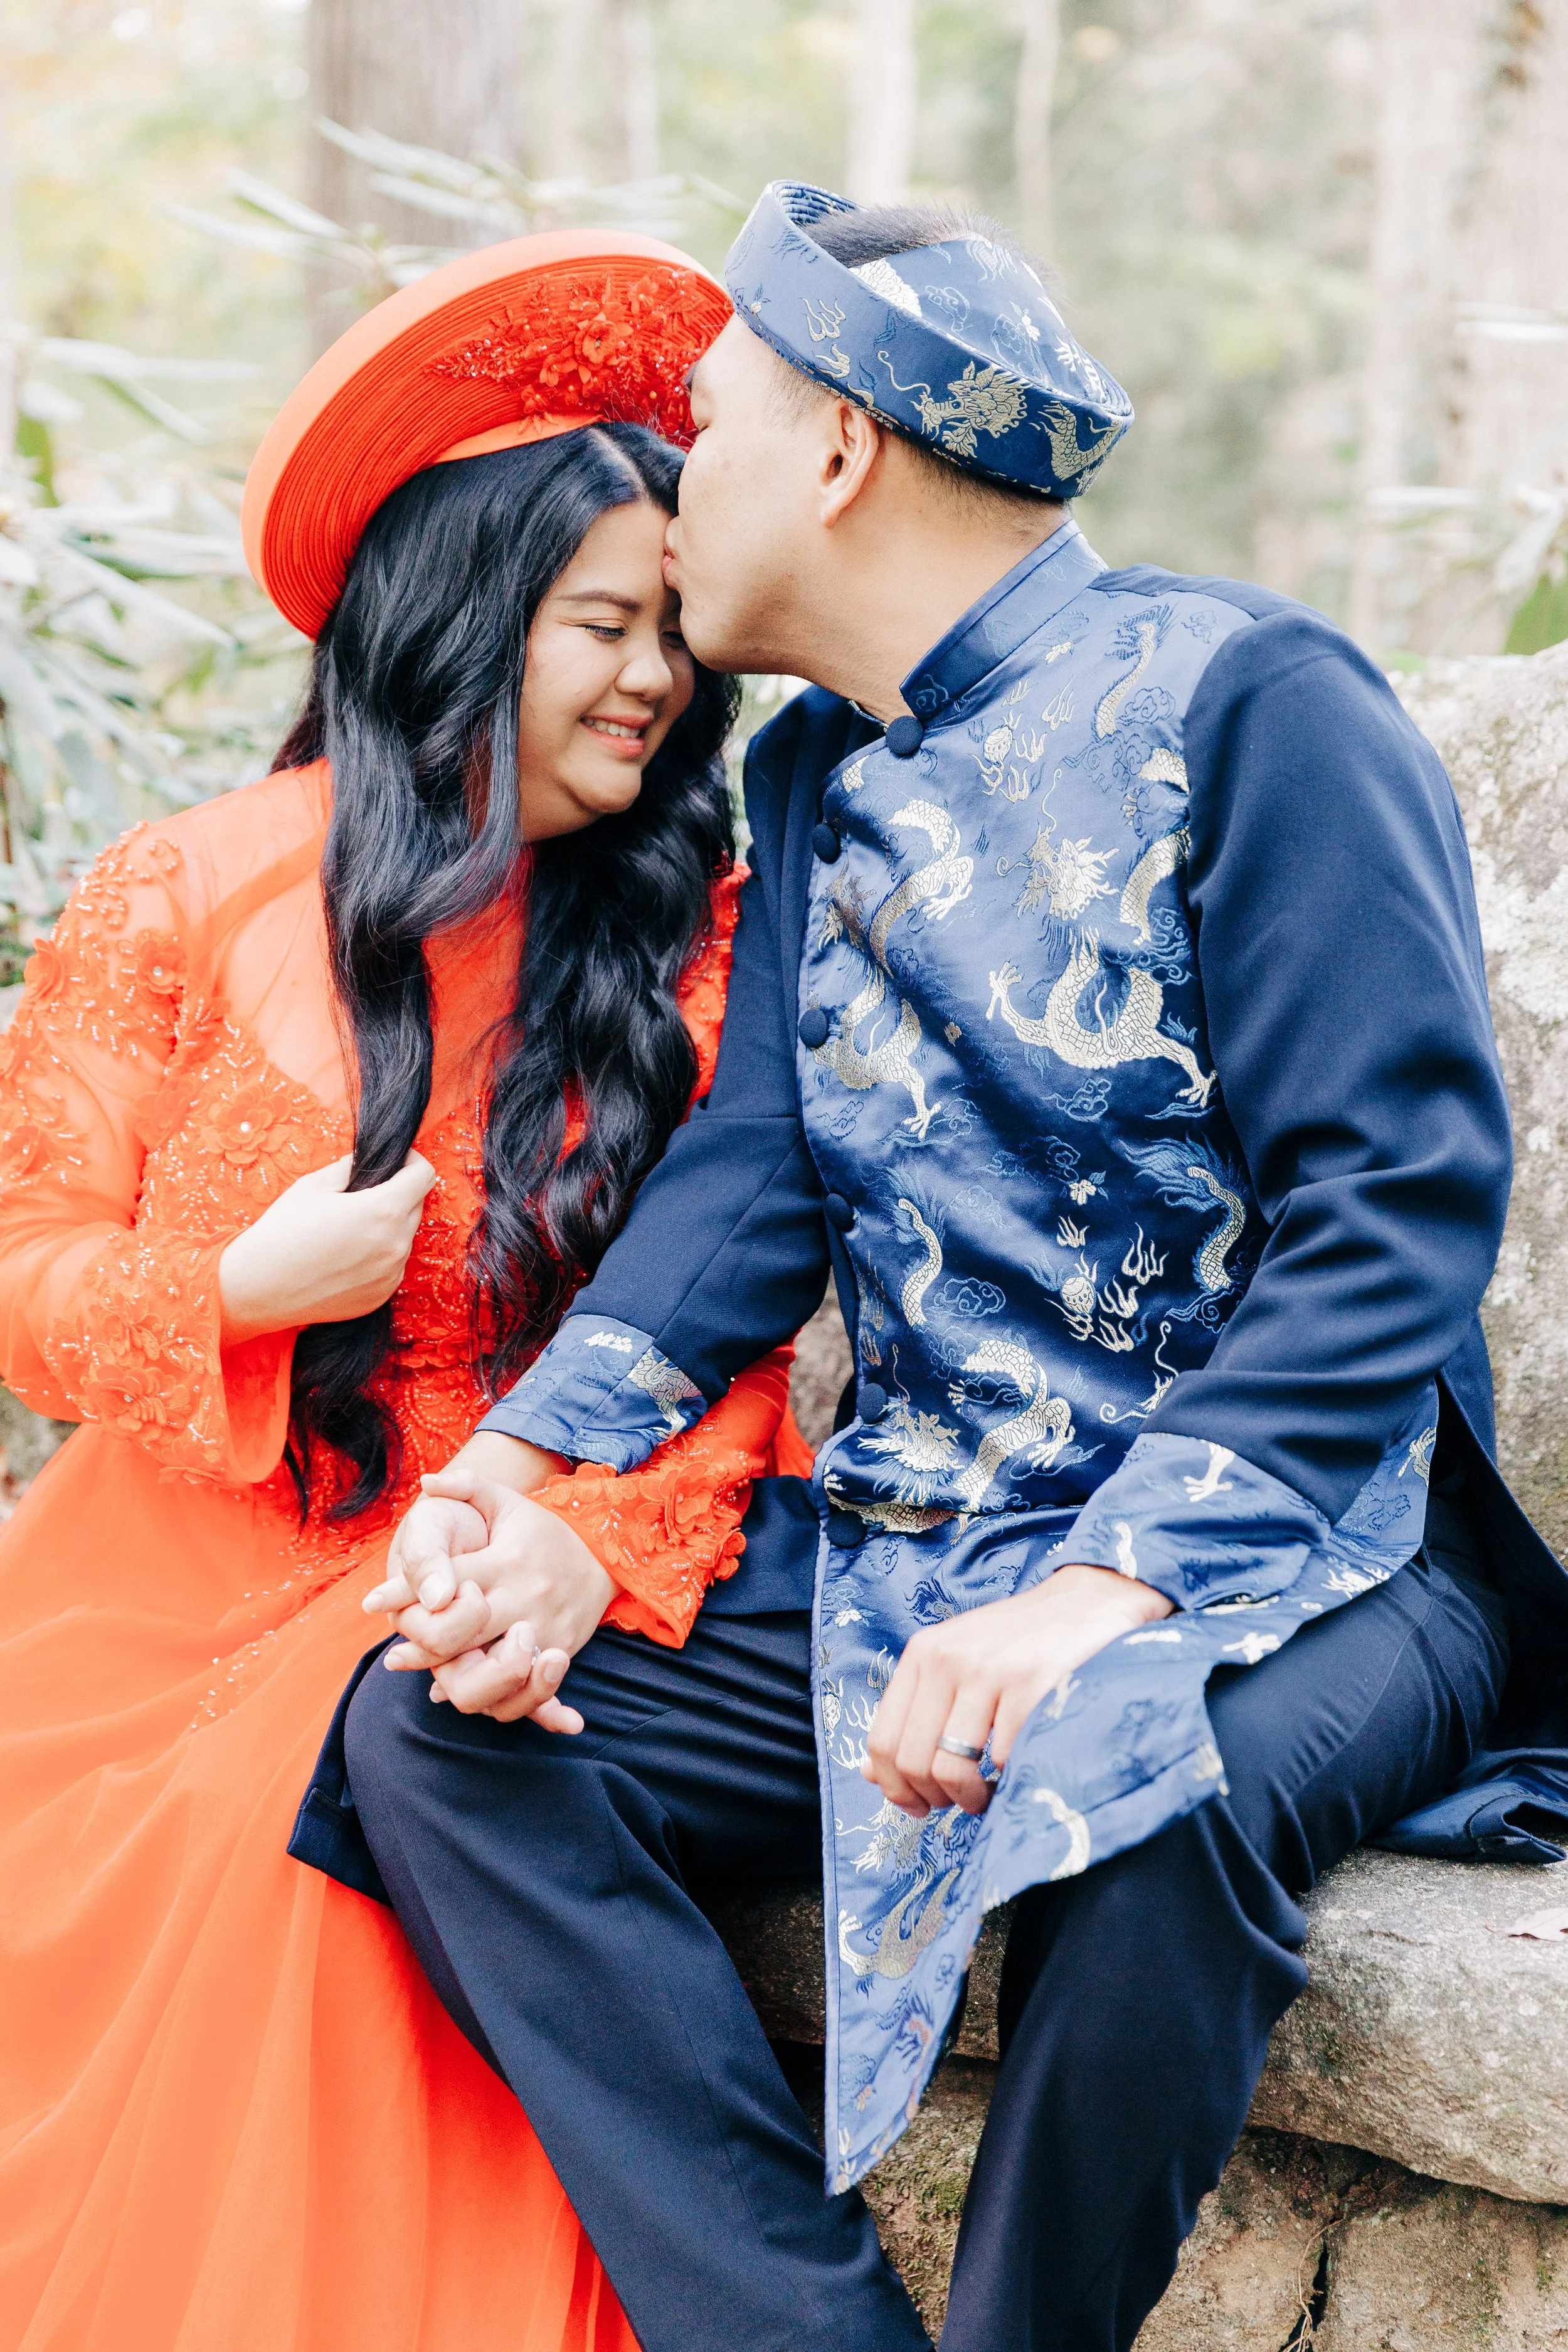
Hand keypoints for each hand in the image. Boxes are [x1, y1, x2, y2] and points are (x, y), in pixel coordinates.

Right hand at [218, 1152, 436, 1343]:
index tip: (396, 1161)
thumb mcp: (314, 1185)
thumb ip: (351, 1167)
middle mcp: (396, 1244)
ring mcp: (391, 1274)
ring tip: (350, 1228)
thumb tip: (368, 1161)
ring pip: (405, 1237)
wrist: (260, 1287)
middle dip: (398, 1193)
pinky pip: (392, 1265)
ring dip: (389, 1226)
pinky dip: (379, 1254)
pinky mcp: (382, 1295)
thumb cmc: (283, 1232)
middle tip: (364, 1194)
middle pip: (417, 1205)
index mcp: (383, 1211)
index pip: (424, 1175)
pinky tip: (347, 1255)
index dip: (412, 1161)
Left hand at [365, 1465, 614, 1729]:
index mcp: (507, 1561)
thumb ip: (468, 1486)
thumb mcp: (508, 1502)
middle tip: (393, 1634)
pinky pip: (514, 1690)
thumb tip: (426, 1482)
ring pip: (484, 1673)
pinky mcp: (554, 1655)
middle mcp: (523, 1599)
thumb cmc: (543, 1530)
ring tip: (410, 1660)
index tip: (372, 1601)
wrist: (606, 1557)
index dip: (404, 1593)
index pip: (447, 1580)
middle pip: (458, 1633)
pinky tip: (443, 1690)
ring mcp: (541, 1631)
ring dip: (442, 1673)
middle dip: (417, 1637)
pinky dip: (481, 1695)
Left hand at [862, 1564, 1173, 1818]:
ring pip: (951, 1768)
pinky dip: (1007, 1779)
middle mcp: (949, 1658)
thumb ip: (915, 1712)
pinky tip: (1017, 1767)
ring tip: (987, 1793)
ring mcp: (990, 1671)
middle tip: (957, 1802)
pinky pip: (1002, 1761)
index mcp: (923, 1653)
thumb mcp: (956, 1663)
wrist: (1088, 1603)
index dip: (893, 1787)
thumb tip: (870, 1774)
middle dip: (933, 1798)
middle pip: (912, 1761)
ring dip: (969, 1799)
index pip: (881, 1739)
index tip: (917, 1804)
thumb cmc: (1019, 1643)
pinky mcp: (1032, 1687)